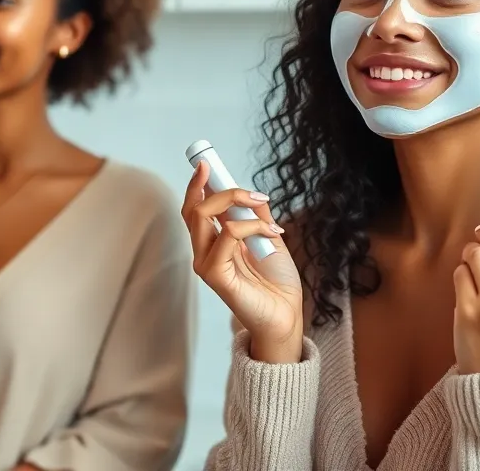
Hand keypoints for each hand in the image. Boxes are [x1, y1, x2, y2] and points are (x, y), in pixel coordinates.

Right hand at [182, 160, 303, 362]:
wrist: (286, 316)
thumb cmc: (277, 283)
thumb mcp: (269, 238)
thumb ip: (256, 217)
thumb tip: (251, 195)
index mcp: (213, 242)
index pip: (195, 208)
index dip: (197, 184)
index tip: (206, 163)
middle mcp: (204, 251)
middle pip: (193, 208)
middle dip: (217, 187)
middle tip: (250, 191)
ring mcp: (205, 263)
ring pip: (202, 216)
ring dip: (234, 201)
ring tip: (262, 204)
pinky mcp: (214, 275)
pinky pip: (226, 236)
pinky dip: (250, 226)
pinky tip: (271, 232)